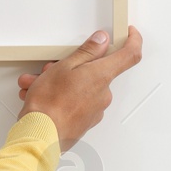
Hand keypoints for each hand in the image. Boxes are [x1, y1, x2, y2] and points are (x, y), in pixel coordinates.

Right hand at [17, 26, 142, 147]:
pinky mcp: (85, 122)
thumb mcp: (64, 67)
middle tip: (51, 67)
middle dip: (72, 66)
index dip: (133, 40)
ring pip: (81, 87)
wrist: (41, 136)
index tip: (129, 33)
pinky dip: (60, 97)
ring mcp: (96, 110)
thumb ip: (87, 52)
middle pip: (96, 71)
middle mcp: (104, 94)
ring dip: (60, 83)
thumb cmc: (49, 105)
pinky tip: (41, 97)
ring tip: (36, 85)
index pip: (130, 55)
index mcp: (102, 76)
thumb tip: (101, 41)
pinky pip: (76, 102)